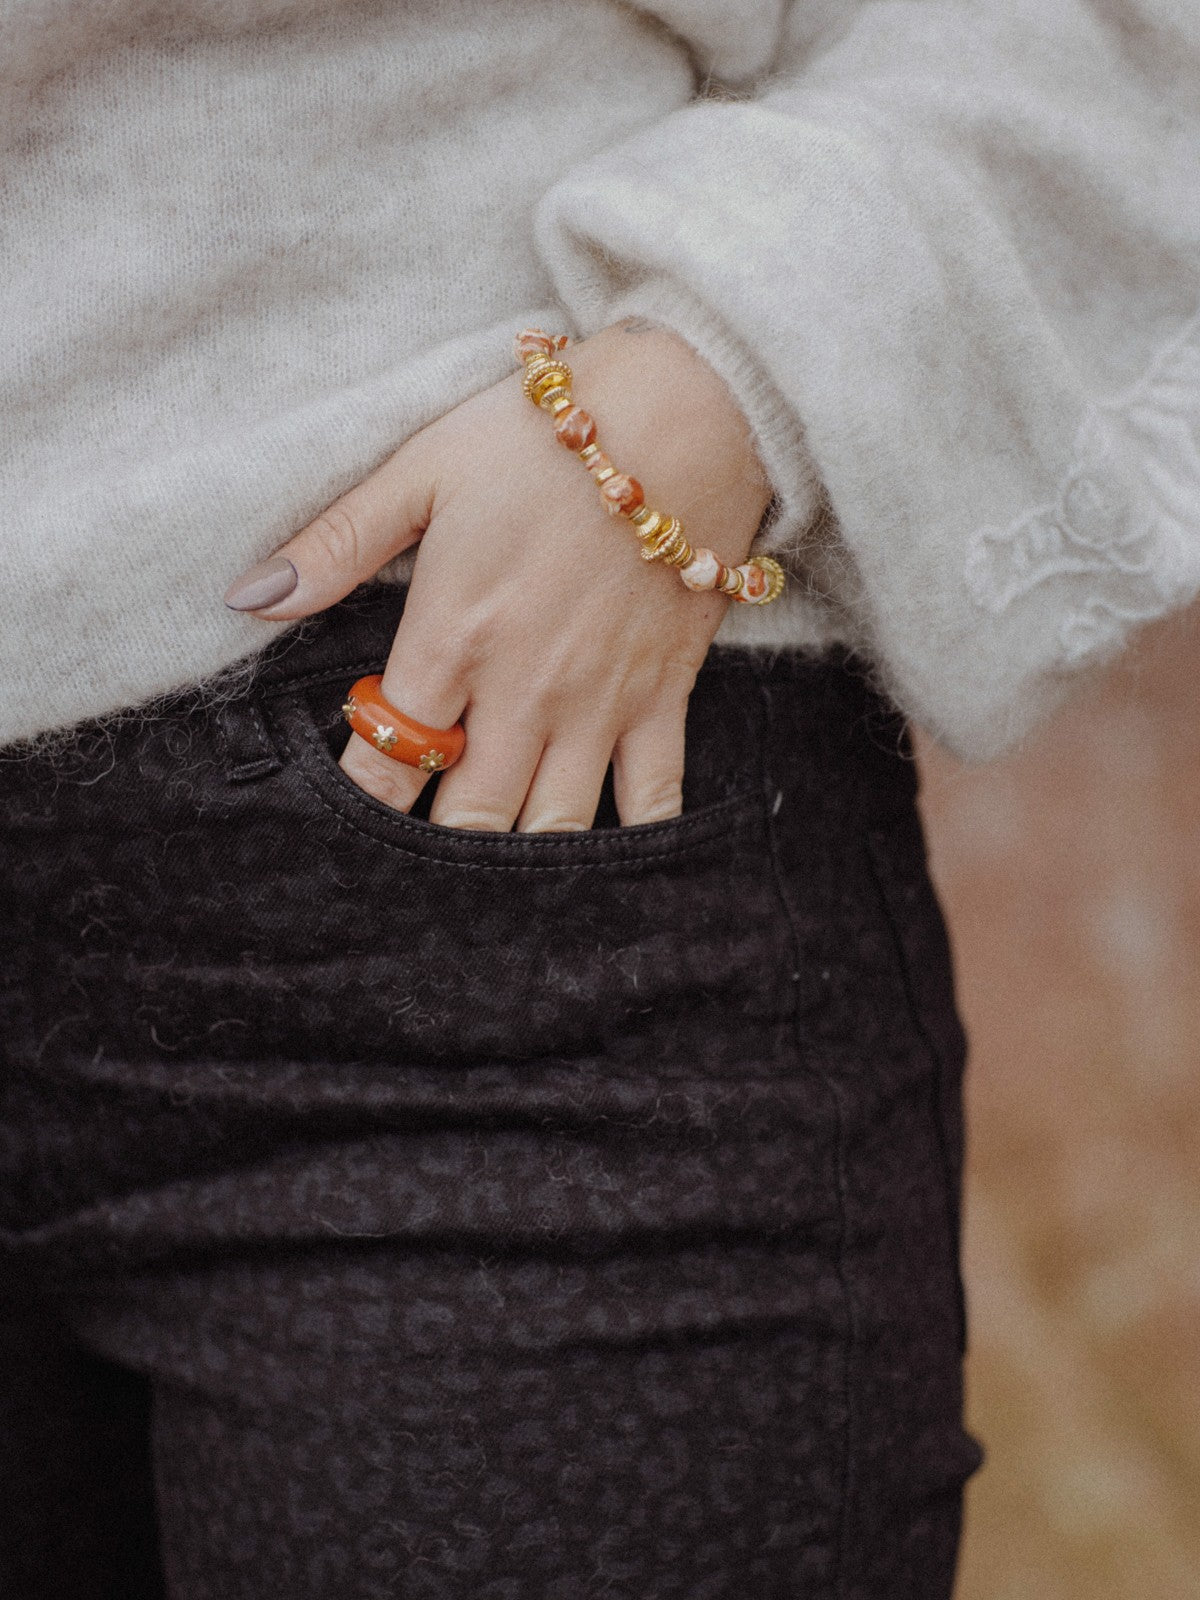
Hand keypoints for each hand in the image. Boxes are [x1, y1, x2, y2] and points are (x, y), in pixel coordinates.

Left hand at [229, 318, 772, 830]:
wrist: (686, 413)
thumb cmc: (543, 439)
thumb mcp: (423, 470)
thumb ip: (337, 543)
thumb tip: (249, 597)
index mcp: (454, 637)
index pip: (388, 759)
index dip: (361, 802)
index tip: (346, 820)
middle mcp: (524, 690)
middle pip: (470, 817)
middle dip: (437, 850)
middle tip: (417, 858)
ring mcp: (599, 703)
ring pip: (554, 825)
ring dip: (521, 856)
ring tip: (495, 868)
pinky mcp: (664, 697)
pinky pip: (653, 799)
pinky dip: (631, 841)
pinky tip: (603, 862)